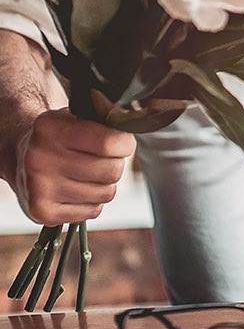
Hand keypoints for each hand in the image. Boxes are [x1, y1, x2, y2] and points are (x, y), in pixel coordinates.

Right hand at [15, 109, 133, 225]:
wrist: (22, 156)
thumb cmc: (61, 134)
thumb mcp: (76, 116)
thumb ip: (105, 122)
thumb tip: (136, 126)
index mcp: (51, 128)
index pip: (110, 143)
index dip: (125, 145)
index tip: (122, 143)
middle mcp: (40, 158)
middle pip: (111, 171)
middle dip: (115, 164)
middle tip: (103, 159)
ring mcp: (39, 188)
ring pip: (106, 193)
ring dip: (104, 185)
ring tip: (88, 174)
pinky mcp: (42, 212)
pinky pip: (92, 211)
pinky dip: (92, 202)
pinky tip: (77, 189)